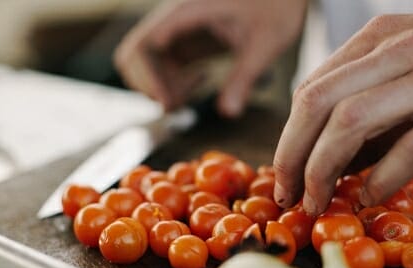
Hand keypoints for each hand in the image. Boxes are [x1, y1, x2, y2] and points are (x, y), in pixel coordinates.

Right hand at [114, 0, 307, 116]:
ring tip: (192, 94)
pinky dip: (173, 80)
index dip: (148, 78)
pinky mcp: (188, 37)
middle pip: (134, 55)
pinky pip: (165, 62)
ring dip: (160, 85)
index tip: (169, 104)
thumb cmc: (278, 3)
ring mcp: (179, 28)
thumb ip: (244, 77)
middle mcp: (175, 19)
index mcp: (187, 11)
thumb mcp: (265, 42)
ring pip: (146, 62)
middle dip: (149, 86)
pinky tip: (201, 80)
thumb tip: (228, 112)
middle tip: (178, 105)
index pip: (144, 45)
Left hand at [273, 0, 412, 214]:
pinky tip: (371, 197)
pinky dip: (383, 177)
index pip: (313, 88)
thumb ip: (374, 98)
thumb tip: (337, 157)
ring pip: (353, 121)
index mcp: (380, 39)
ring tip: (317, 201)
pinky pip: (412, 145)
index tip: (284, 173)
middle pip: (318, 102)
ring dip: (324, 168)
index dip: (289, 136)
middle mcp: (399, 50)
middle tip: (287, 194)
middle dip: (292, 154)